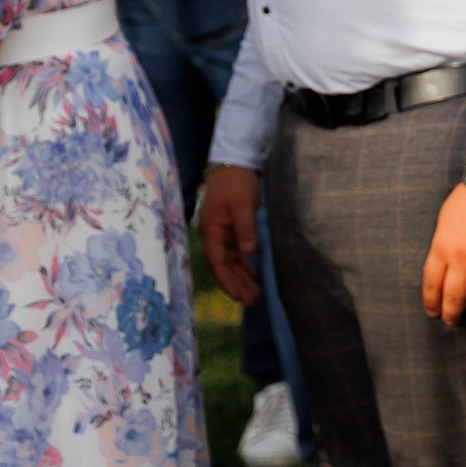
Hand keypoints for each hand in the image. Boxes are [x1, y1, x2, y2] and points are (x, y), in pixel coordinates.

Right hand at [199, 164, 264, 306]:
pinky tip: (252, 275)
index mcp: (211, 232)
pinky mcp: (232, 230)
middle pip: (224, 266)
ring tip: (254, 295)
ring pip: (231, 262)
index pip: (218, 263)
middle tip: (251, 302)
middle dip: (236, 285)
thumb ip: (245, 228)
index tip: (239, 297)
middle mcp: (214, 236)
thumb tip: (248, 252)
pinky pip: (236, 253)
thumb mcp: (241, 205)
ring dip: (242, 277)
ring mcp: (222, 234)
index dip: (227, 282)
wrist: (235, 164)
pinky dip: (244, 265)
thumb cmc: (236, 183)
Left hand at [422, 184, 465, 323]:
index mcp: (442, 247)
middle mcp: (462, 259)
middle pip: (454, 297)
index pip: (431, 285)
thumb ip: (442, 245)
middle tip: (452, 320)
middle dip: (451, 313)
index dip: (431, 303)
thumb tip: (444, 266)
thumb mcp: (444, 220)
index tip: (433, 312)